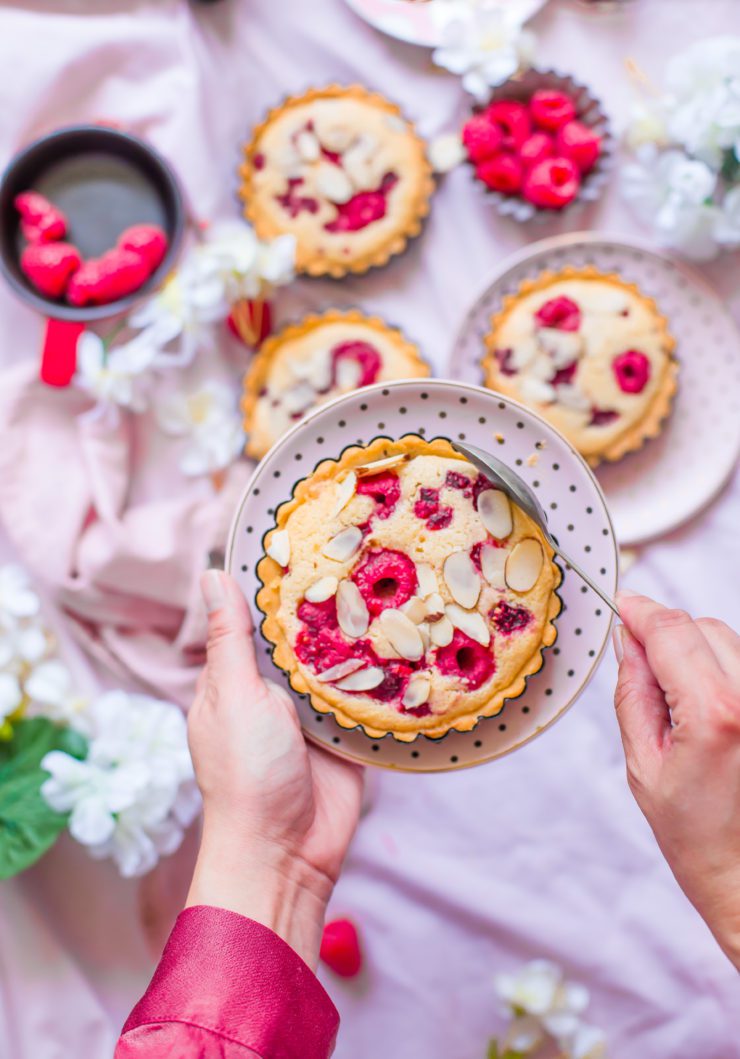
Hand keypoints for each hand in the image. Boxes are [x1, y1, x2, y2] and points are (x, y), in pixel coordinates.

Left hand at [185, 569, 363, 968]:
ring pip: (340, 662)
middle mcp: (274, 691)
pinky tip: (412, 636)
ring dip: (361, 636)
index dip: (277, 580)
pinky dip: (384, 674)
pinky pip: (368, 696)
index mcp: (235, 679)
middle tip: (365, 549)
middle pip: (305, 637)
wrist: (287, 853)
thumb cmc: (245, 774)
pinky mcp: (348, 733)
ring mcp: (314, 713)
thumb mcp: (234, 696)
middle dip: (329, 604)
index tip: (306, 534)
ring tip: (397, 580)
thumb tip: (210, 575)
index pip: (256, 617)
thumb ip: (231, 640)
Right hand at [614, 591, 739, 968]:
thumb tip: (630, 643)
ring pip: (729, 640)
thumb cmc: (699, 837)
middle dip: (667, 633)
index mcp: (716, 714)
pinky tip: (704, 705)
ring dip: (696, 650)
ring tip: (679, 699)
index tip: (621, 605)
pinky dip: (719, 668)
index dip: (641, 611)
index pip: (672, 631)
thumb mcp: (644, 764)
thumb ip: (634, 693)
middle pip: (703, 627)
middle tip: (641, 662)